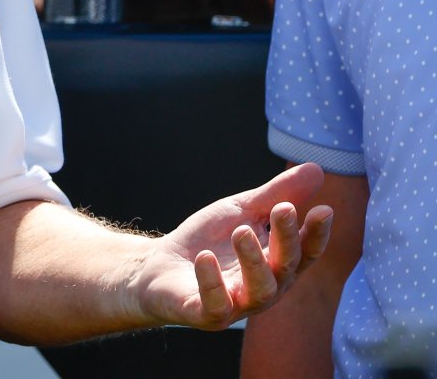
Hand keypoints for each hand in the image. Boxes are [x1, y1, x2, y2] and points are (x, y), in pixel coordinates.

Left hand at [133, 162, 332, 328]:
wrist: (160, 265)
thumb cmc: (210, 239)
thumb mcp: (242, 211)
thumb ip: (276, 195)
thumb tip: (317, 168)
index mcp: (278, 263)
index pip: (305, 251)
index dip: (317, 234)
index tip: (324, 210)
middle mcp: (266, 288)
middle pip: (286, 267)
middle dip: (287, 239)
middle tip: (282, 209)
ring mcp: (238, 304)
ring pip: (259, 290)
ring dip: (253, 260)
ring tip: (241, 231)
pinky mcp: (207, 314)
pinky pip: (216, 305)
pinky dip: (212, 282)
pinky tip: (205, 257)